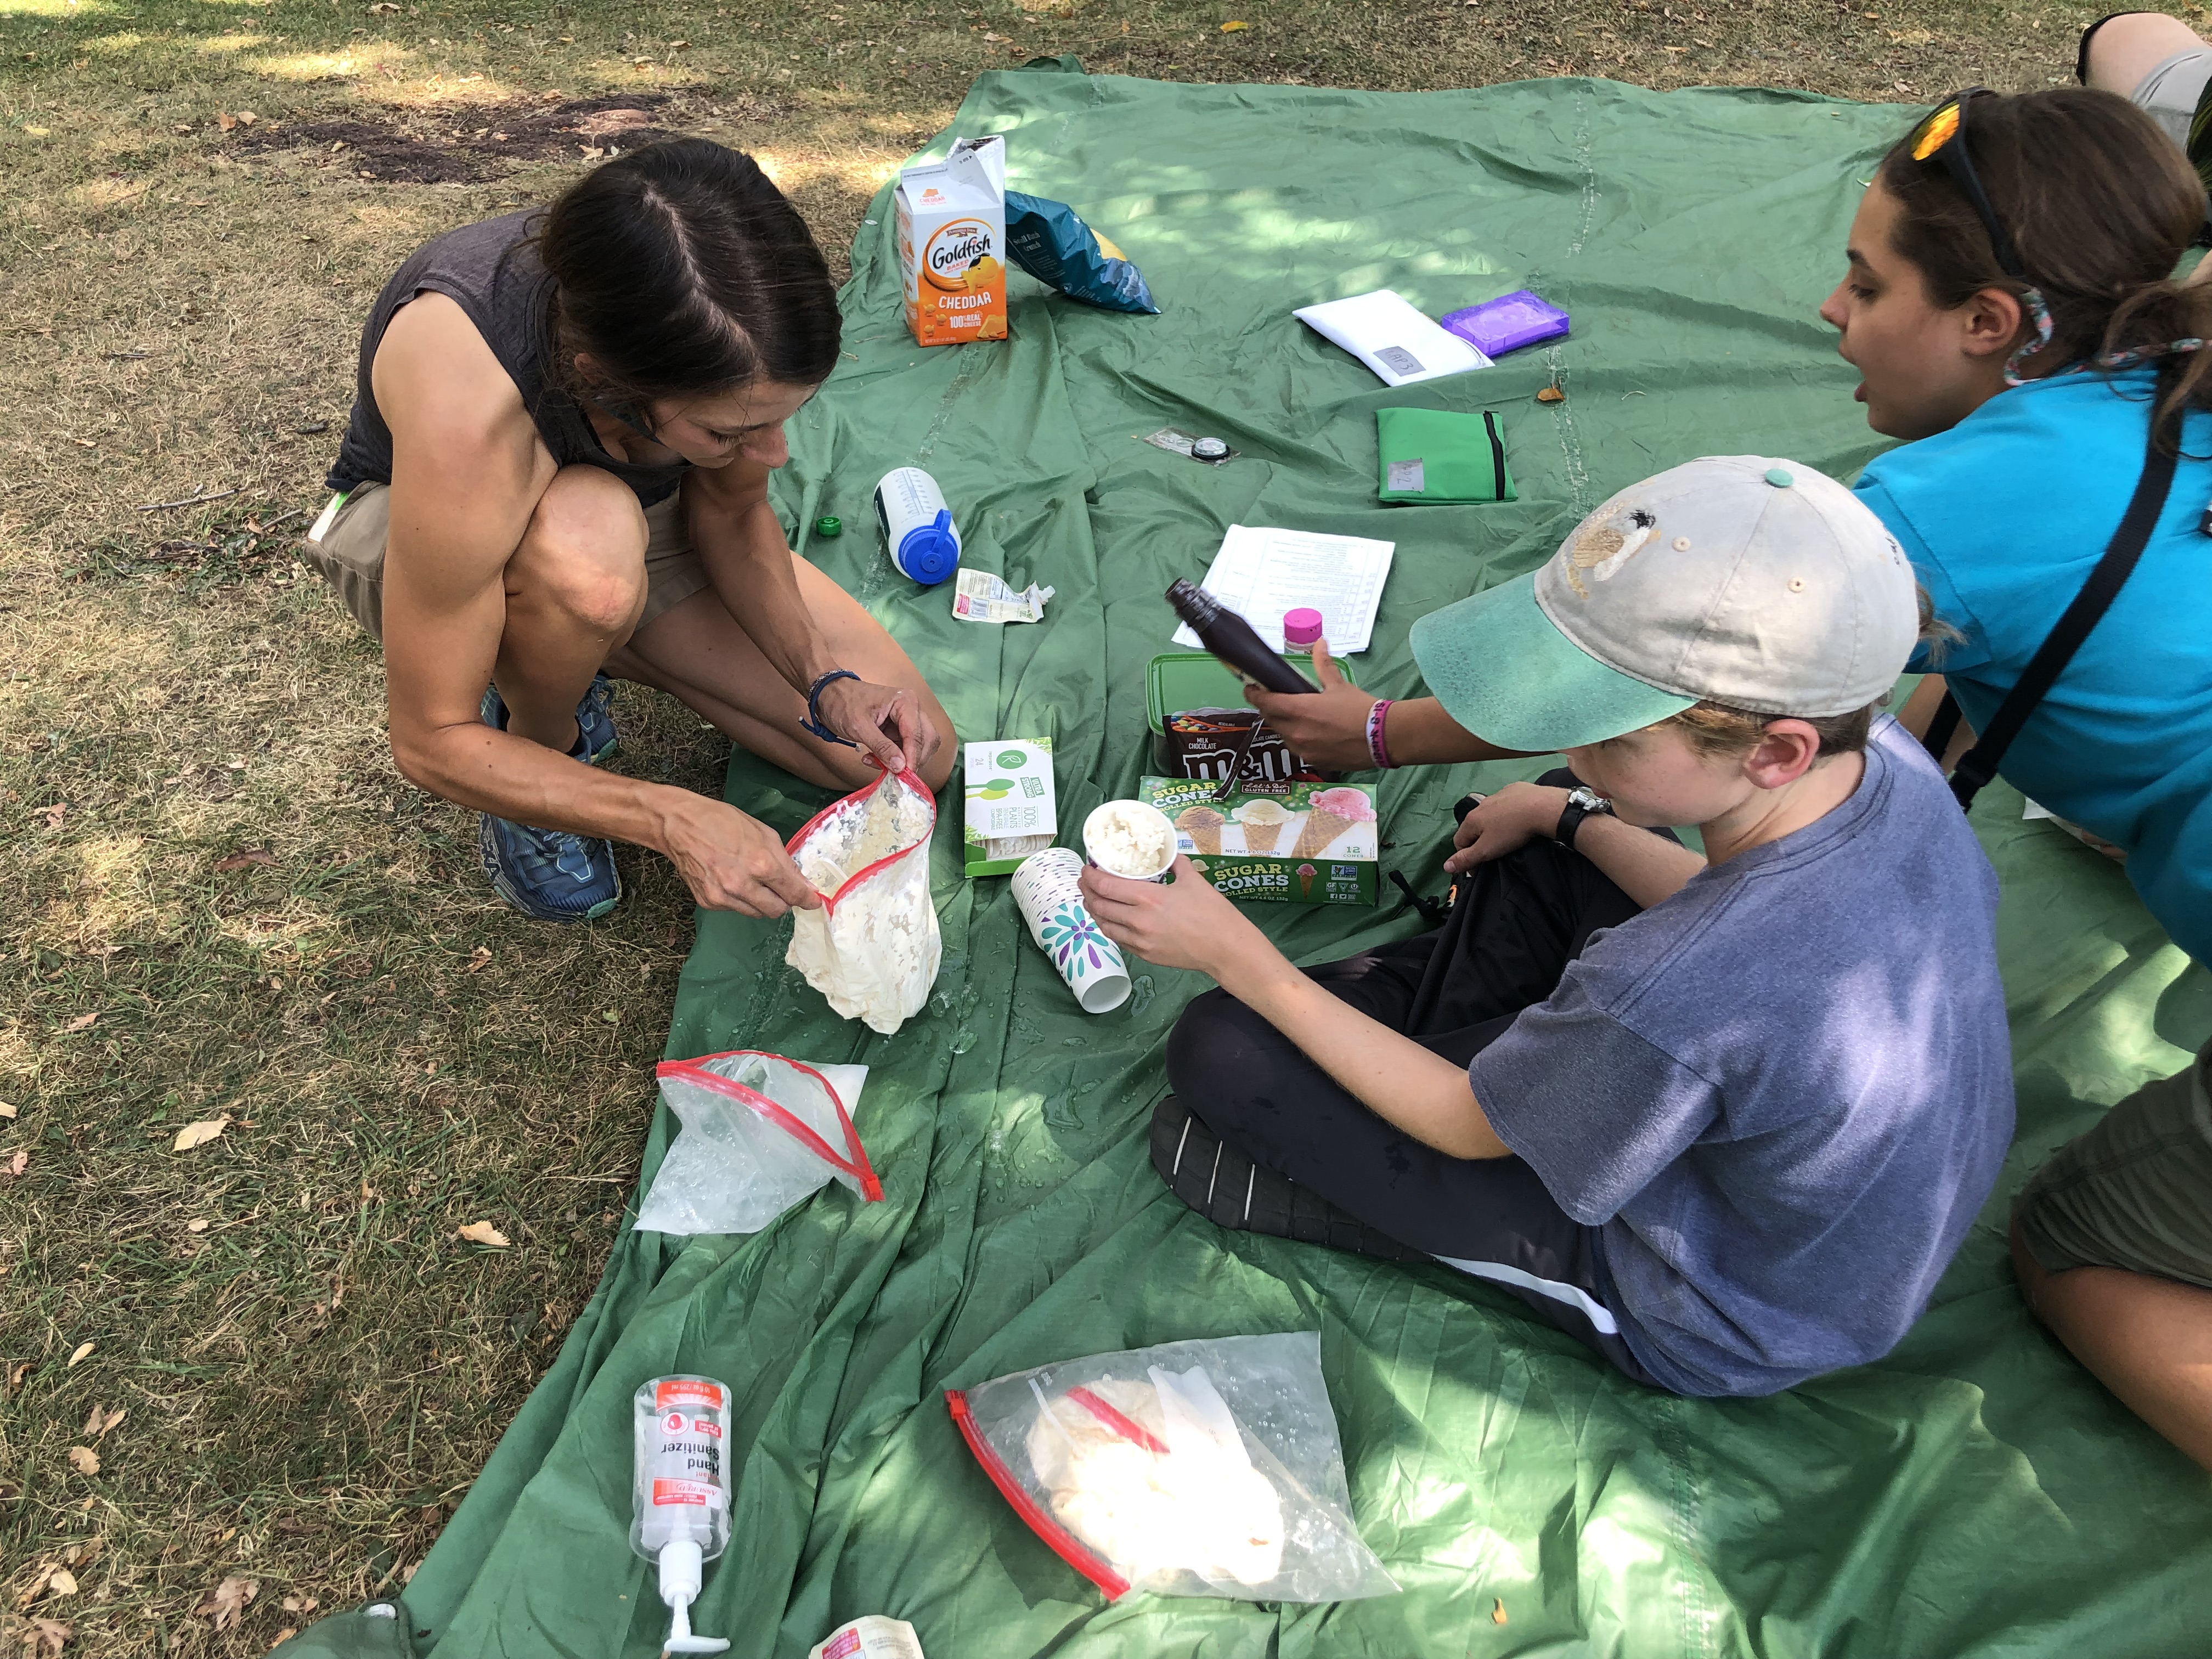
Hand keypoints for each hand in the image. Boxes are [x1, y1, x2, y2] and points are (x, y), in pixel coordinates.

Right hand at [660, 795, 822, 917]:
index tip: (813, 901)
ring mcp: (723, 897)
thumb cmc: (723, 821)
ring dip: (762, 902)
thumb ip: (784, 861)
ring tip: (754, 882)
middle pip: (777, 910)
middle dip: (784, 901)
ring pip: (757, 913)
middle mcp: (742, 885)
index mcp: (761, 864)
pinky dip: (741, 900)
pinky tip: (732, 881)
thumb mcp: (763, 833)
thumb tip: (803, 885)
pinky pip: (735, 909)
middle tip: (782, 889)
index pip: (794, 893)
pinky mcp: (708, 902)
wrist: (679, 825)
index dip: (807, 899)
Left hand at [814, 674, 941, 776]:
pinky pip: (904, 748)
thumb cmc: (842, 704)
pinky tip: (873, 758)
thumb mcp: (860, 727)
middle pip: (926, 741)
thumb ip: (882, 747)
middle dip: (912, 760)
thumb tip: (900, 767)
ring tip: (877, 763)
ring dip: (902, 761)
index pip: (917, 735)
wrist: (828, 694)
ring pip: (918, 747)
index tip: (904, 777)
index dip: (912, 758)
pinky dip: (893, 758)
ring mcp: (907, 719)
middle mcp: (912, 709)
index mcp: (905, 703)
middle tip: (895, 775)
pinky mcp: (899, 729)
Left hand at [1079, 856, 1271, 976]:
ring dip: (1094, 911)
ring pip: (1104, 925)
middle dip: (1087, 892)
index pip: (1106, 886)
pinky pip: (1118, 939)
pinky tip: (1110, 920)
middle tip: (1085, 883)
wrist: (1225, 948)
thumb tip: (1169, 854)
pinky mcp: (1144, 955)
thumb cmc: (1213, 913)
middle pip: (1099, 905)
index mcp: (1149, 898)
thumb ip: (1176, 864)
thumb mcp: (1194, 880)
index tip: (1086, 869)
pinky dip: (1109, 927)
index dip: (1091, 877)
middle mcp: (1138, 920)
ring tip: (1092, 900)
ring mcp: (1139, 940)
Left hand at [1243, 637, 1377, 771]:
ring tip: (1296, 717)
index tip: (1250, 688)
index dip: (1254, 694)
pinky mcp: (1314, 762)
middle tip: (1275, 700)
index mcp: (1299, 710)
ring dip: (1284, 725)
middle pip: (1271, 719)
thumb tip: (1320, 642)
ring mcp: (1303, 750)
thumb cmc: (1360, 708)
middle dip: (1270, 709)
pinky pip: (1298, 749)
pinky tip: (1311, 734)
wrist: (1383, 737)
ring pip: (1283, 735)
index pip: (1265, 702)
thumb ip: (1323, 664)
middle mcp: (1296, 732)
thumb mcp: (1339, 685)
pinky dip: (1299, 740)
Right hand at [1443, 782, 1568, 874]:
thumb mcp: (1487, 850)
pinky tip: (1520, 818)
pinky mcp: (1515, 789)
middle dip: (1480, 841)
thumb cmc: (1512, 831)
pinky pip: (1506, 803)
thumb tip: (1445, 866)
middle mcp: (1481, 805)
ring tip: (1509, 835)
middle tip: (1496, 852)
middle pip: (1474, 827)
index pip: (1459, 841)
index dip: (1466, 857)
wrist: (1542, 807)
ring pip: (1490, 814)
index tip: (1480, 867)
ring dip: (1494, 826)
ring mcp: (1498, 794)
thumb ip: (1466, 858)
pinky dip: (1508, 812)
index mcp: (1471, 819)